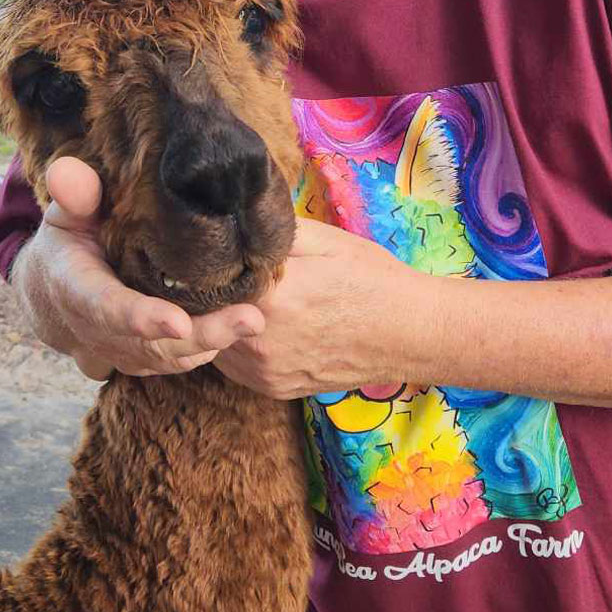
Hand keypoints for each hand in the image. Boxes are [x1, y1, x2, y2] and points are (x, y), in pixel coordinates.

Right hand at [12, 156, 265, 380]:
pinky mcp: (138, 360)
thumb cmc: (68, 241)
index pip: (105, 307)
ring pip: (167, 359)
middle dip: (200, 335)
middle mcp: (94, 330)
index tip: (177, 323)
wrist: (51, 295)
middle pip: (149, 344)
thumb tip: (68, 173)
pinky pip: (175, 362)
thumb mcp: (64, 213)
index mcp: (73, 288)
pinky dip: (207, 348)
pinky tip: (239, 327)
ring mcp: (117, 351)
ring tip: (252, 321)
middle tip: (249, 319)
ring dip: (212, 344)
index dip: (139, 318)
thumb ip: (72, 195)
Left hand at [216, 215, 433, 400]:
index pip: (205, 281)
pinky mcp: (274, 389)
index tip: (204, 254)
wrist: (410, 333)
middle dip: (208, 295)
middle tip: (218, 274)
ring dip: (219, 322)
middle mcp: (260, 342)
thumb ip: (270, 234)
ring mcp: (266, 371)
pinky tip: (258, 325)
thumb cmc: (372, 279)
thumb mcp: (324, 240)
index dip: (201, 266)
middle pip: (207, 315)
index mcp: (269, 297)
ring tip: (239, 298)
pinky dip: (236, 346)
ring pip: (216, 343)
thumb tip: (232, 222)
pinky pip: (234, 366)